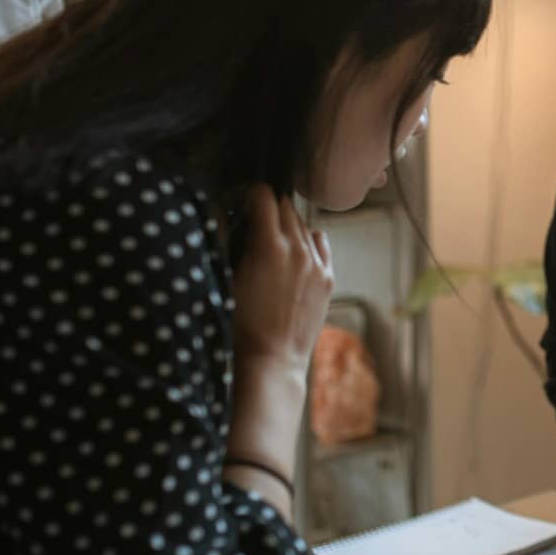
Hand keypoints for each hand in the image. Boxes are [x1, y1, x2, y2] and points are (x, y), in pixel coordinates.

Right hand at [232, 185, 333, 374]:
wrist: (271, 359)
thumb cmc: (241, 324)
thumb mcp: (227, 279)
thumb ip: (233, 242)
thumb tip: (232, 216)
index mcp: (269, 245)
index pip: (264, 196)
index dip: (250, 195)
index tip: (243, 202)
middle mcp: (298, 249)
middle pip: (285, 207)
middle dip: (269, 209)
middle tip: (254, 222)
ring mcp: (317, 264)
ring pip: (304, 225)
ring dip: (288, 226)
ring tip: (273, 242)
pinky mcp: (328, 278)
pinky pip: (321, 244)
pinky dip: (309, 242)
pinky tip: (296, 254)